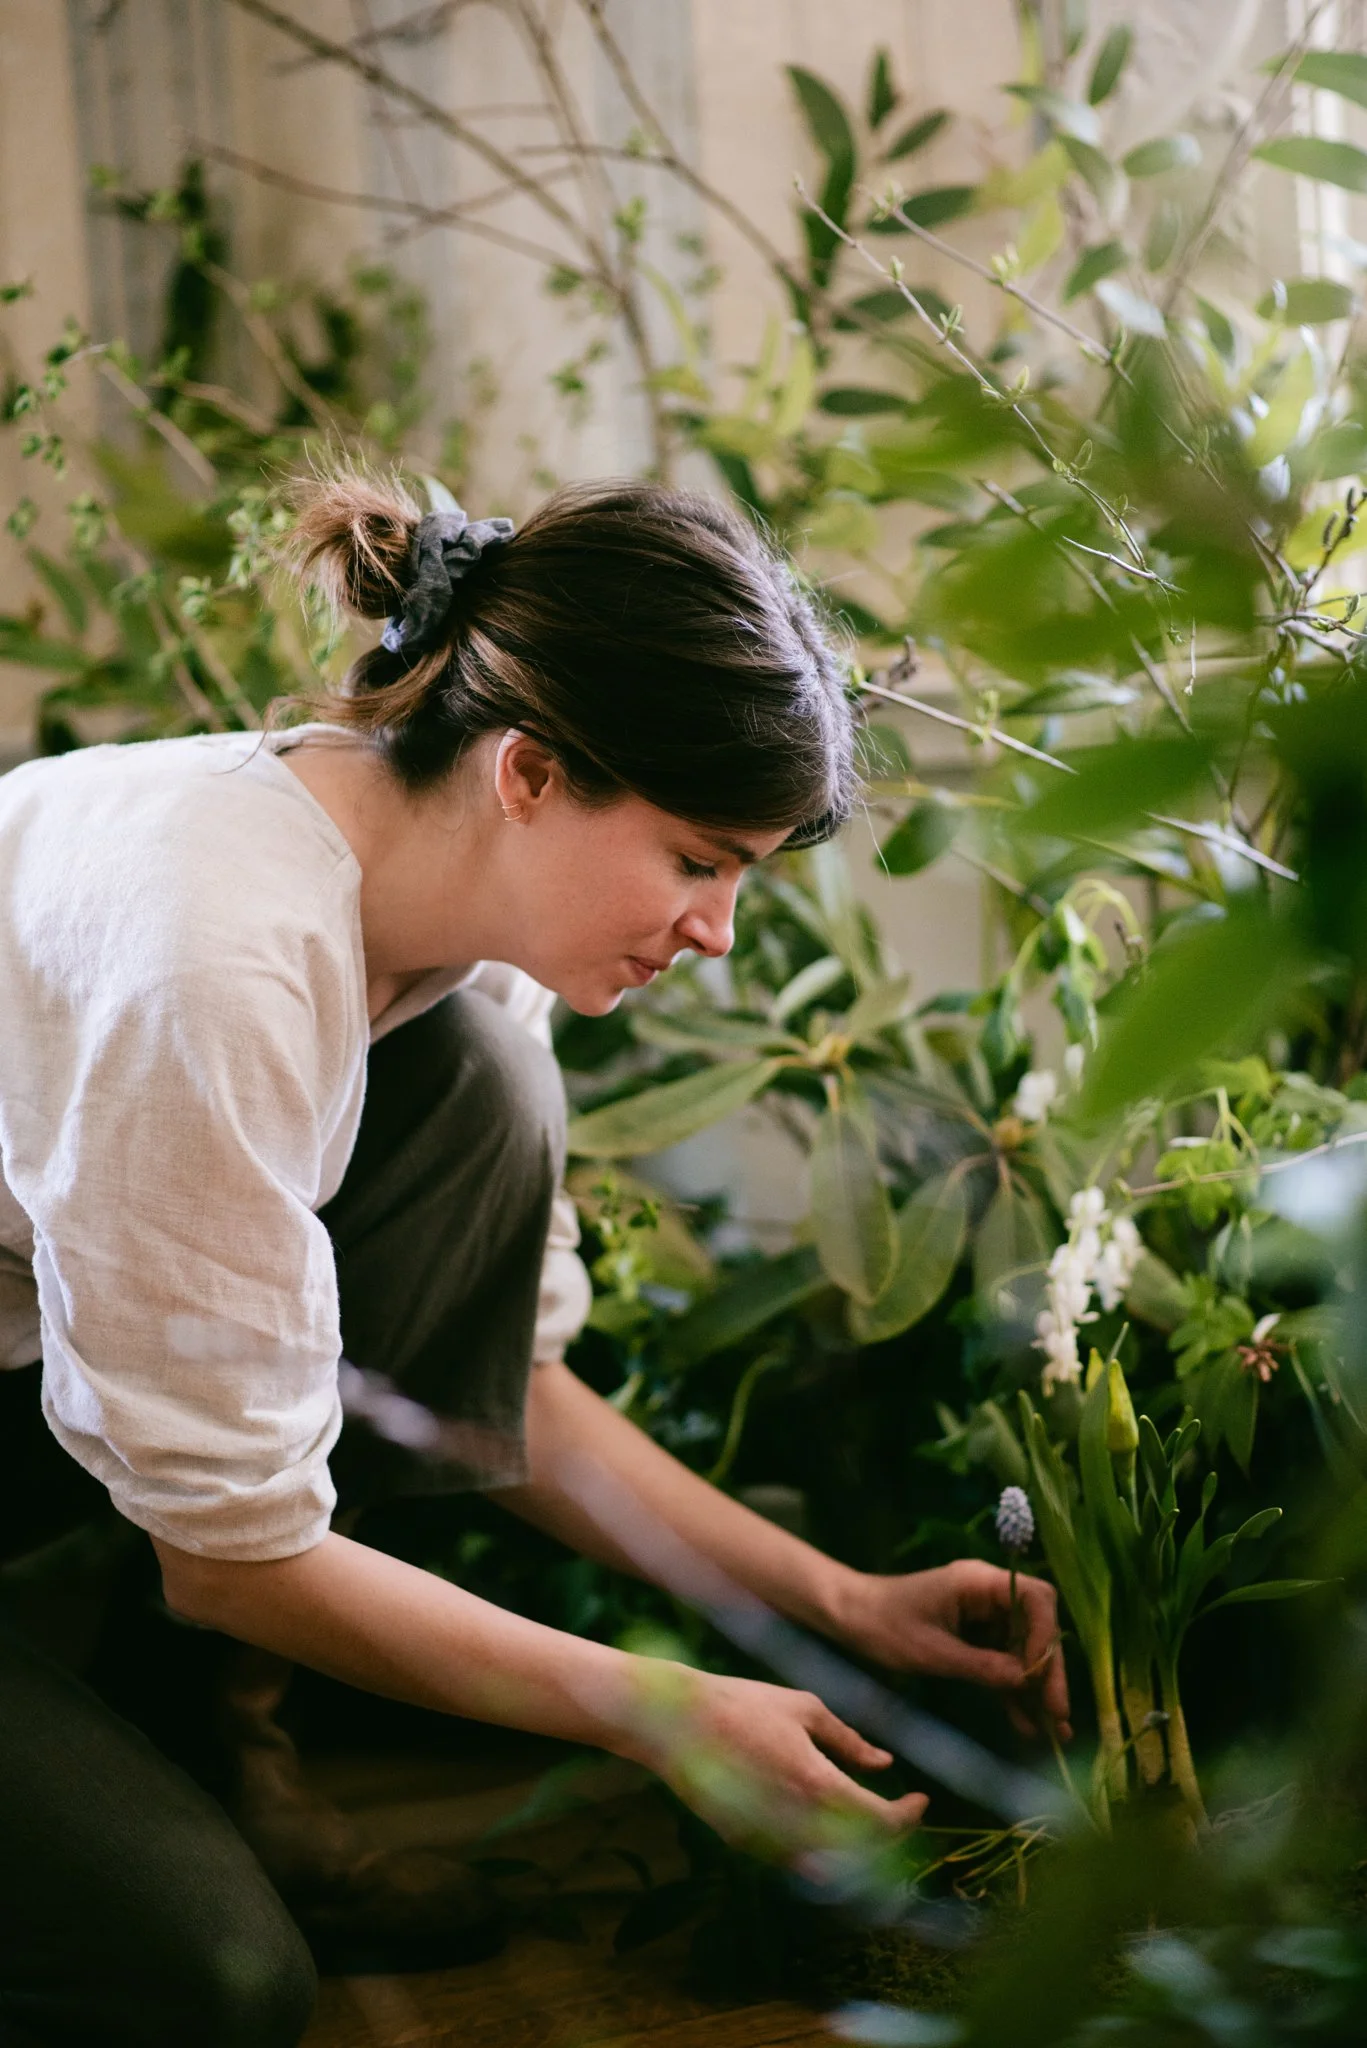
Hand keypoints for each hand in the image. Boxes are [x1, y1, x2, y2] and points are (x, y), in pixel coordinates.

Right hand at [633, 1668, 927, 1857]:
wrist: (675, 1722)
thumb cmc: (742, 1704)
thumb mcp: (803, 1708)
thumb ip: (848, 1741)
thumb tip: (885, 1761)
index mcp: (818, 1785)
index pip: (882, 1822)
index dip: (908, 1815)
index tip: (920, 1799)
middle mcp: (797, 1822)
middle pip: (863, 1852)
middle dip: (889, 1835)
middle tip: (899, 1810)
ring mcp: (768, 1839)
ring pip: (832, 1866)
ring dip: (858, 1850)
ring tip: (866, 1820)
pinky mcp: (746, 1843)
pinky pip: (796, 1860)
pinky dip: (821, 1851)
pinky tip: (824, 1823)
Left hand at [837, 1560, 1070, 1740]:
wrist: (848, 1619)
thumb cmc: (884, 1627)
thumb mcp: (933, 1652)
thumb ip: (982, 1667)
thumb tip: (1027, 1681)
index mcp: (979, 1582)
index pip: (1036, 1599)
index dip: (1047, 1637)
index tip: (1043, 1675)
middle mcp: (987, 1595)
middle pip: (1036, 1629)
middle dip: (1047, 1672)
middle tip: (1058, 1715)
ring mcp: (982, 1616)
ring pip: (1022, 1651)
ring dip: (1035, 1689)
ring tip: (1052, 1731)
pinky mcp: (973, 1637)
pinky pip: (1002, 1663)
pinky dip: (1011, 1691)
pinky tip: (1024, 1723)